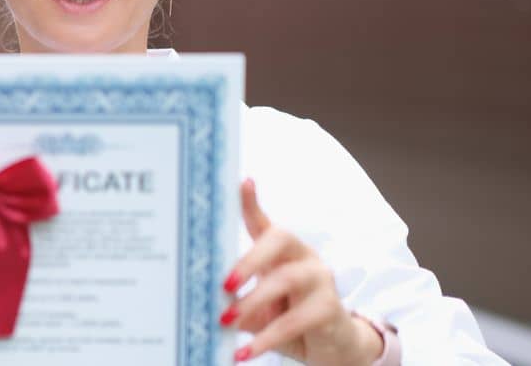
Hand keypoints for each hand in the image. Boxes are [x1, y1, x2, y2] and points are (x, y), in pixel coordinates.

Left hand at [223, 179, 381, 364]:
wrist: (330, 348)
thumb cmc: (286, 320)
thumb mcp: (255, 309)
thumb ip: (233, 301)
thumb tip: (200, 303)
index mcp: (280, 253)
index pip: (264, 223)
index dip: (251, 202)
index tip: (242, 182)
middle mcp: (302, 257)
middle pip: (280, 239)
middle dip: (249, 258)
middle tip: (223, 283)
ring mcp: (319, 280)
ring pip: (287, 279)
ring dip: (253, 300)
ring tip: (225, 321)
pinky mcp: (330, 309)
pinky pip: (296, 320)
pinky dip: (266, 339)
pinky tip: (244, 353)